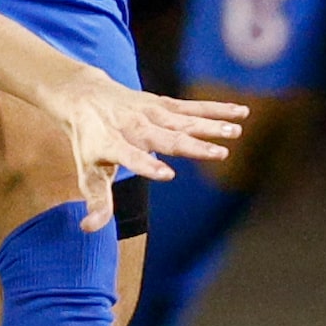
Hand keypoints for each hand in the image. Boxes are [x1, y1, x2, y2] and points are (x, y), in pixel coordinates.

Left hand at [32, 71, 248, 231]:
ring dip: (210, 126)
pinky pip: (193, 107)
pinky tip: (241, 113)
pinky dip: (217, 109)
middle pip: (165, 138)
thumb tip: (88, 229)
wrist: (85, 96)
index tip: (167, 175)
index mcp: (112, 144)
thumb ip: (96, 201)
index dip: (146, 165)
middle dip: (192, 146)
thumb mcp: (88, 173)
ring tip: (235, 133)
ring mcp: (150, 113)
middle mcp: (133, 126)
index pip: (130, 157)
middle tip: (220, 153)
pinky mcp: (164, 104)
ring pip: (184, 120)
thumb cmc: (89, 142)